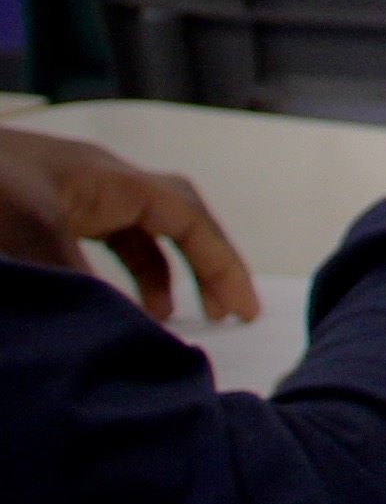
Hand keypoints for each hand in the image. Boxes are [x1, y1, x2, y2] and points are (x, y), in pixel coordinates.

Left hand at [0, 126, 258, 324]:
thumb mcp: (25, 227)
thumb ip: (72, 273)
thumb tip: (117, 324)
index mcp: (111, 179)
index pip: (188, 218)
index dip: (220, 262)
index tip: (242, 308)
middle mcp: (104, 183)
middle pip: (178, 218)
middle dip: (208, 262)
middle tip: (229, 312)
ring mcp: (76, 196)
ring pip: (141, 231)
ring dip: (162, 272)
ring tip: (168, 320)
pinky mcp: (50, 210)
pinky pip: (106, 240)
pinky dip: (120, 272)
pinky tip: (110, 303)